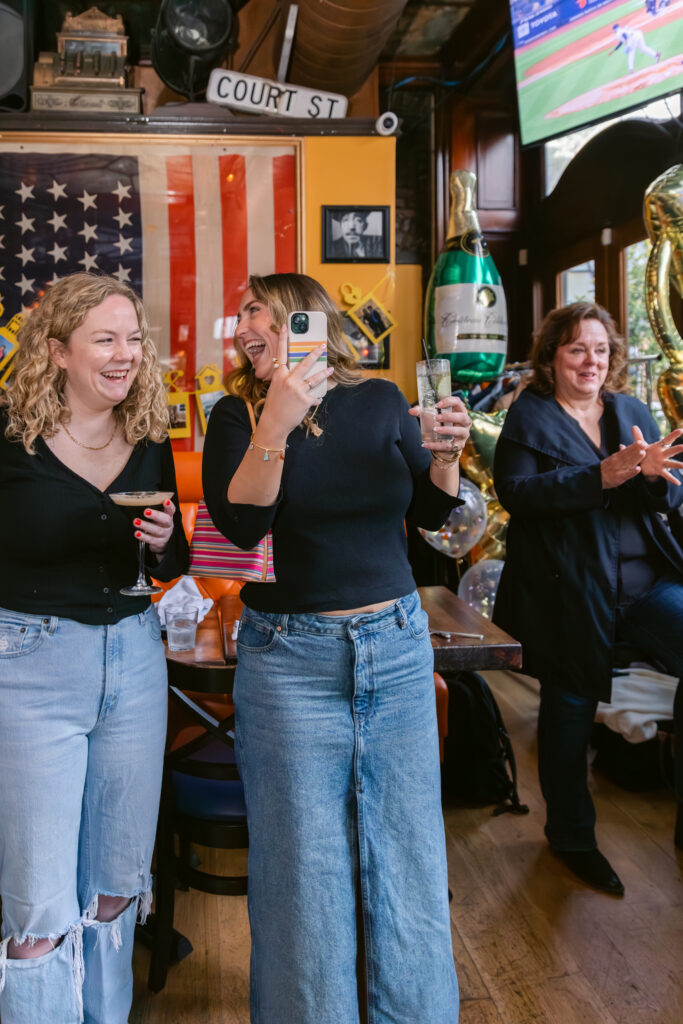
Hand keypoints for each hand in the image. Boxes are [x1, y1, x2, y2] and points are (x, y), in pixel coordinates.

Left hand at [135, 498, 174, 553]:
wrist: (160, 541)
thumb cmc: (157, 524)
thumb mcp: (157, 516)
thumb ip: (152, 509)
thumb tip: (136, 501)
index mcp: (168, 516)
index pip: (171, 509)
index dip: (169, 505)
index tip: (165, 501)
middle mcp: (168, 525)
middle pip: (166, 520)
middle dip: (156, 515)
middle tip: (146, 512)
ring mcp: (165, 534)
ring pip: (157, 530)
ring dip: (146, 526)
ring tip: (136, 522)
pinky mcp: (159, 543)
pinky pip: (151, 540)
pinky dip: (143, 536)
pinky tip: (137, 533)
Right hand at [258, 326, 333, 441]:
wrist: (274, 423)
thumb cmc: (274, 405)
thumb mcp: (276, 387)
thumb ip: (285, 378)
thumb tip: (297, 371)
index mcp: (279, 375)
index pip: (281, 353)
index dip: (283, 339)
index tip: (286, 326)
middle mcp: (288, 380)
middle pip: (304, 363)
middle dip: (315, 354)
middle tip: (322, 346)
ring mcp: (297, 390)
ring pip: (315, 378)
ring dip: (324, 373)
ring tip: (331, 369)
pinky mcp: (305, 400)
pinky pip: (315, 396)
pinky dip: (316, 398)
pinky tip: (316, 399)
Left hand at [409, 395, 471, 454]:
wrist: (443, 444)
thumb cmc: (440, 425)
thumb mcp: (432, 417)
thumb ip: (422, 413)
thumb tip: (411, 411)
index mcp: (459, 411)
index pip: (458, 402)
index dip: (449, 402)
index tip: (438, 404)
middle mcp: (465, 422)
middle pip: (463, 417)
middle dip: (449, 416)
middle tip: (437, 417)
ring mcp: (463, 434)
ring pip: (460, 432)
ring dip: (447, 430)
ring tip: (435, 429)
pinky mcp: (458, 446)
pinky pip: (448, 446)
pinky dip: (436, 445)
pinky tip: (426, 444)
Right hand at [600, 438, 646, 488]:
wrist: (595, 479)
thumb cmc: (604, 469)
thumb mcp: (610, 459)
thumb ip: (618, 453)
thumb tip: (622, 445)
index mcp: (615, 457)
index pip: (626, 451)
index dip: (633, 446)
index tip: (641, 442)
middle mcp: (616, 462)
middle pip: (628, 455)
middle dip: (636, 450)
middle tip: (644, 444)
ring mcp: (618, 470)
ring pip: (628, 463)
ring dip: (636, 458)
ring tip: (643, 453)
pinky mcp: (618, 478)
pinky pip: (626, 474)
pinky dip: (632, 472)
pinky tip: (638, 469)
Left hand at [633, 425, 682, 485]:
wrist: (643, 465)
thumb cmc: (645, 453)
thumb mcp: (641, 445)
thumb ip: (638, 437)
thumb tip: (634, 426)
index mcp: (659, 447)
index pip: (667, 440)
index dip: (674, 435)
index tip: (681, 430)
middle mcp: (663, 454)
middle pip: (672, 451)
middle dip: (678, 449)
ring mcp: (663, 463)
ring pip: (672, 463)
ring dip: (679, 465)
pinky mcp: (660, 471)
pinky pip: (667, 476)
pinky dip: (672, 479)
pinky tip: (678, 483)